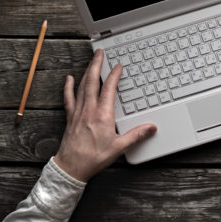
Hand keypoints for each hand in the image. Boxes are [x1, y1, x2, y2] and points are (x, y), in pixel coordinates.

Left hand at [53, 49, 156, 181]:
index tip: (118, 66)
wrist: (71, 168)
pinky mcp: (70, 117)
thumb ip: (136, 135)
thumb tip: (151, 127)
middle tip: (101, 53)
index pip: (109, 89)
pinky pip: (69, 98)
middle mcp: (89, 110)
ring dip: (87, 72)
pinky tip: (69, 79)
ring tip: (91, 62)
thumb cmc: (93, 158)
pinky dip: (68, 87)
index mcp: (103, 116)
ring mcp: (78, 112)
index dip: (114, 75)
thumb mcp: (119, 148)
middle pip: (92, 81)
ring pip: (81, 86)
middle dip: (97, 65)